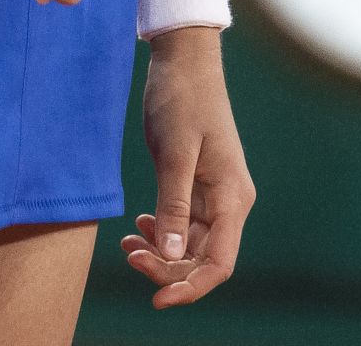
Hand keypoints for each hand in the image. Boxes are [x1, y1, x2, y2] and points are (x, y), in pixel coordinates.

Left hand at [121, 28, 254, 307]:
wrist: (183, 59)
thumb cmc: (182, 99)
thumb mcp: (174, 152)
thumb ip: (173, 204)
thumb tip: (170, 256)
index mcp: (232, 197)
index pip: (219, 263)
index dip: (190, 288)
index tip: (156, 300)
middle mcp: (229, 201)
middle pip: (202, 258)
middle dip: (167, 268)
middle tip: (129, 255)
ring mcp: (214, 194)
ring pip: (190, 244)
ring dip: (161, 252)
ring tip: (128, 243)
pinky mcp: (198, 184)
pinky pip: (183, 223)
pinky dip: (162, 231)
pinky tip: (140, 226)